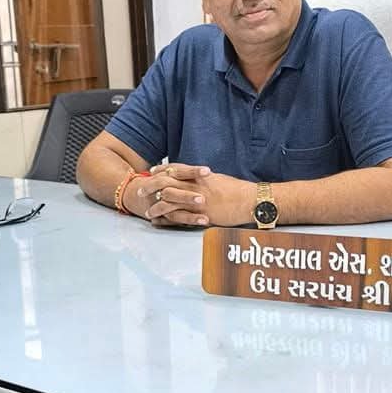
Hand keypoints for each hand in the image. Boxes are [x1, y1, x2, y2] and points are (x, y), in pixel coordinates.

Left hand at [130, 163, 256, 227]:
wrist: (250, 200)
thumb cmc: (239, 190)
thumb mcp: (220, 180)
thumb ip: (207, 180)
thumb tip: (201, 179)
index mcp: (200, 176)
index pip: (176, 169)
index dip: (162, 169)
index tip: (153, 171)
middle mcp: (195, 186)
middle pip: (167, 183)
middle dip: (152, 186)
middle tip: (141, 189)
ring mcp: (197, 201)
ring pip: (169, 201)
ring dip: (156, 205)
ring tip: (147, 211)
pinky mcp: (201, 215)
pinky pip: (179, 217)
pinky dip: (166, 220)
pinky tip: (159, 223)